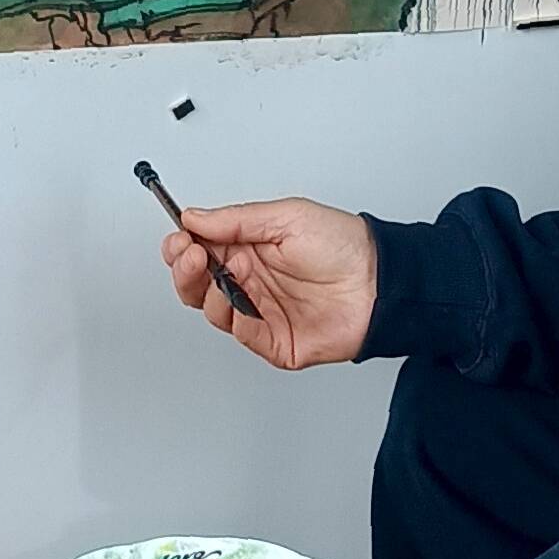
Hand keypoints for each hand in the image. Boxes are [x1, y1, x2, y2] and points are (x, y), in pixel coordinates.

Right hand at [161, 196, 377, 370]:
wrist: (380, 283)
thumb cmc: (343, 245)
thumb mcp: (286, 217)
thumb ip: (236, 221)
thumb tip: (194, 217)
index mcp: (250, 247)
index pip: (201, 248)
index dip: (183, 245)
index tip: (178, 239)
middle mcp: (251, 280)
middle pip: (197, 282)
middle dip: (185, 270)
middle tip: (190, 257)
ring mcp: (261, 311)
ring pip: (212, 309)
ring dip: (207, 293)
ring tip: (221, 277)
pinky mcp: (274, 341)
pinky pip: (242, 335)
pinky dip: (234, 321)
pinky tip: (240, 304)